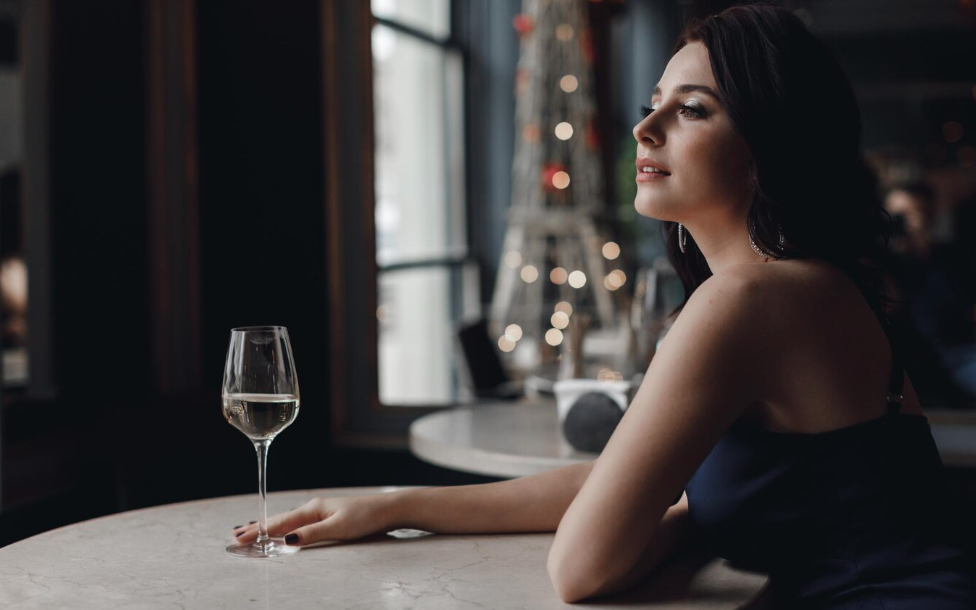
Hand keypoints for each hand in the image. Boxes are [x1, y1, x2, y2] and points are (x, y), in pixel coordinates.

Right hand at [232, 493, 399, 547]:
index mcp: (313, 509)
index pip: (280, 523)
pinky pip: (299, 522)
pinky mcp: (329, 516)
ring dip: (269, 527)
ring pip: (288, 520)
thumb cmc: (367, 517)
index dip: (259, 531)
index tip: (239, 538)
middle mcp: (314, 508)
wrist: (390, 509)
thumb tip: (286, 540)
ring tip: (251, 529)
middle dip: (258, 527)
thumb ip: (312, 534)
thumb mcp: (338, 528)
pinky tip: (283, 529)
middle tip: (236, 535)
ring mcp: (321, 511)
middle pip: (280, 520)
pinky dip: (285, 526)